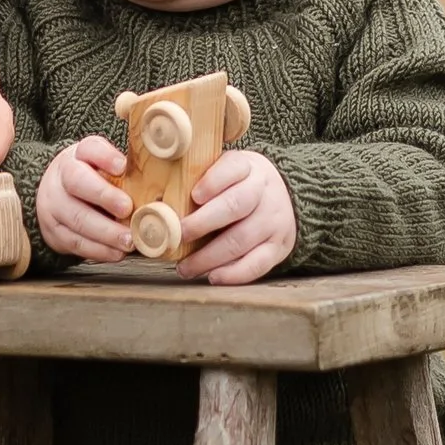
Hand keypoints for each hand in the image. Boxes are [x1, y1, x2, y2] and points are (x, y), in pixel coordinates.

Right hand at [35, 135, 133, 261]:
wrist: (55, 196)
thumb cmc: (89, 179)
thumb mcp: (101, 164)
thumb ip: (121, 168)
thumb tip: (156, 178)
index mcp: (76, 156)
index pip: (89, 149)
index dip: (105, 157)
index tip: (122, 166)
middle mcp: (60, 178)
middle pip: (78, 183)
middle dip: (104, 197)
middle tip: (128, 209)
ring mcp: (53, 206)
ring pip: (77, 219)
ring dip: (106, 232)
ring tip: (129, 240)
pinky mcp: (54, 232)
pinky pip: (76, 243)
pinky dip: (99, 250)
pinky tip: (116, 252)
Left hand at [178, 149, 296, 286]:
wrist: (285, 196)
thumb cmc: (240, 185)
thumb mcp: (227, 171)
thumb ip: (201, 179)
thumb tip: (159, 203)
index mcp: (248, 167)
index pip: (232, 168)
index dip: (213, 182)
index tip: (194, 196)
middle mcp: (264, 192)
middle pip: (235, 206)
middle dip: (203, 223)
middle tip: (179, 234)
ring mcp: (273, 220)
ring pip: (241, 239)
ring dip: (209, 257)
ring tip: (185, 267)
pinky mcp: (279, 246)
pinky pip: (258, 264)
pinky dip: (234, 273)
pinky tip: (213, 277)